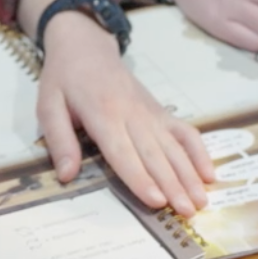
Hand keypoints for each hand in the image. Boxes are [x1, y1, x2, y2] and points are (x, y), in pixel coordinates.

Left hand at [35, 14, 214, 212]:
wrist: (86, 46)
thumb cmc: (64, 79)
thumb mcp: (48, 105)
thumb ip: (59, 140)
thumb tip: (66, 176)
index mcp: (102, 114)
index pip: (123, 153)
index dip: (140, 178)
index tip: (157, 201)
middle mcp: (132, 114)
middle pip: (155, 155)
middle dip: (173, 186)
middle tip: (188, 212)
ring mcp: (151, 112)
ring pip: (174, 147)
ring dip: (190, 175)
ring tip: (202, 202)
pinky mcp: (161, 111)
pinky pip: (185, 132)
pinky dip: (199, 152)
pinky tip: (209, 174)